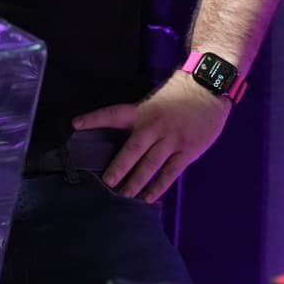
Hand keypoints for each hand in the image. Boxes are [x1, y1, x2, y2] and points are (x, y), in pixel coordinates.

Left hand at [72, 74, 231, 202]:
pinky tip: (149, 197)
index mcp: (143, 111)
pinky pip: (171, 172)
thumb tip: (124, 135)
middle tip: (107, 182)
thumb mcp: (156, 99)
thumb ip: (142, 117)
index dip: (93, 119)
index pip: (113, 114)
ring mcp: (172, 139)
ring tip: (126, 194)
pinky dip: (159, 186)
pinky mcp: (187, 150)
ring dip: (137, 181)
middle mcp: (155, 126)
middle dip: (119, 167)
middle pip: (133, 149)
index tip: (75, 124)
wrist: (208, 87)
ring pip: (151, 164)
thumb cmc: (180, 92)